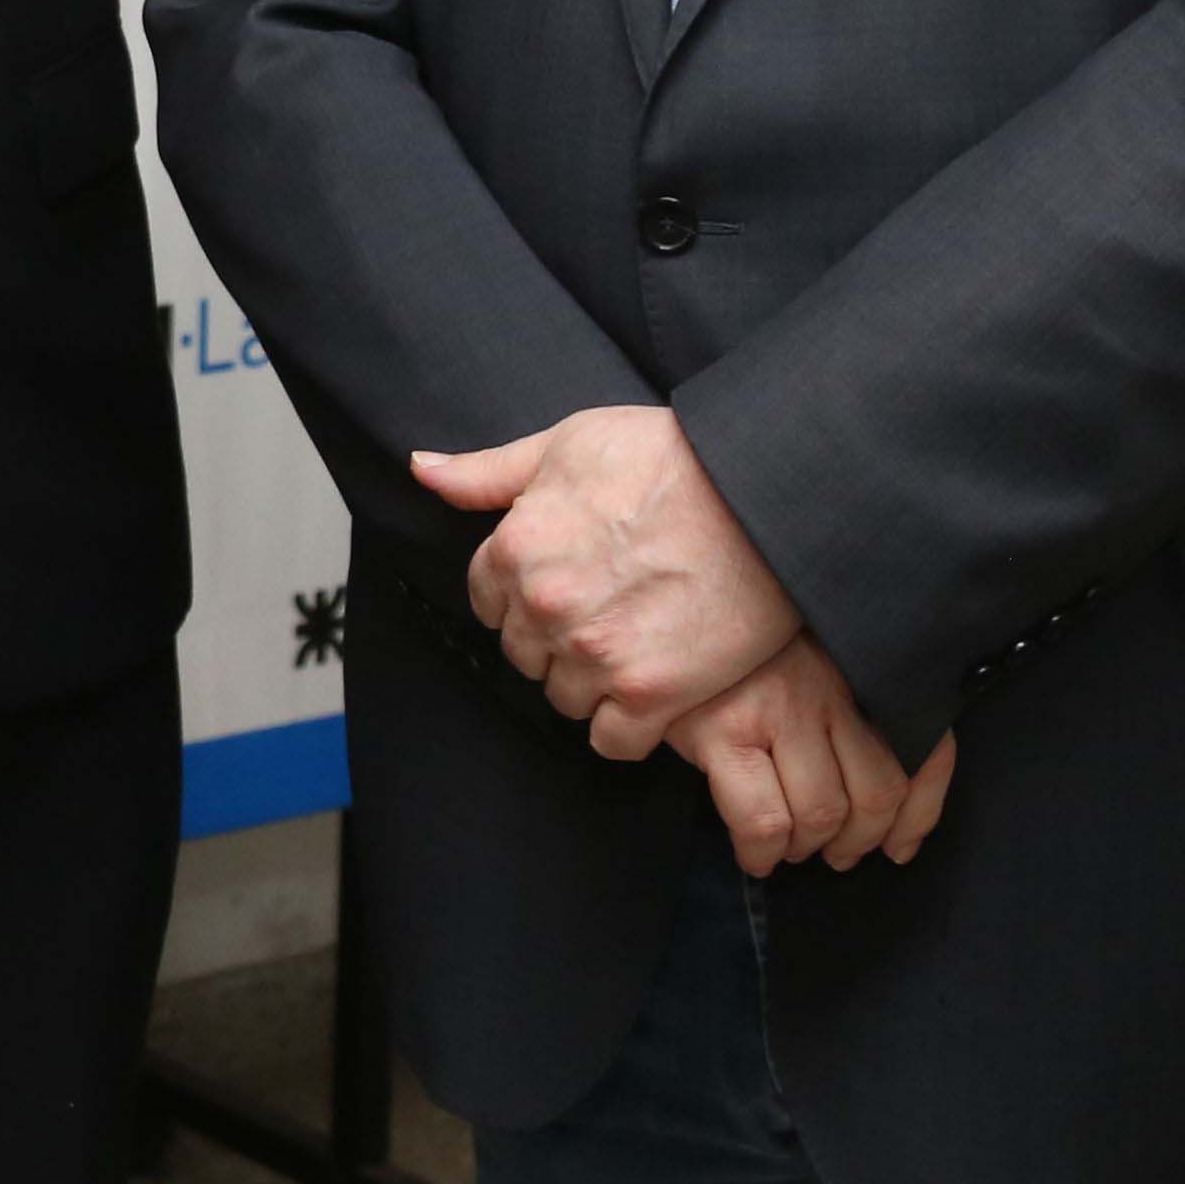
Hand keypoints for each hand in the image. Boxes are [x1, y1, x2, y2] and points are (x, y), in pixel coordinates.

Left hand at [417, 405, 801, 755]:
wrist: (762, 491)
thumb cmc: (669, 457)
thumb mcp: (567, 443)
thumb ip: (488, 472)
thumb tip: (422, 468)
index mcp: (516, 547)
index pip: (487, 600)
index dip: (522, 597)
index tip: (562, 590)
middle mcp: (545, 606)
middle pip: (524, 653)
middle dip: (554, 640)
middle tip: (606, 616)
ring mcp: (596, 654)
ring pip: (564, 698)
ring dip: (591, 683)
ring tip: (635, 647)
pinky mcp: (652, 694)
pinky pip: (612, 740)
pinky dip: (628, 726)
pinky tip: (653, 692)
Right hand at [663, 637, 959, 874]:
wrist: (653, 623)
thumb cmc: (730, 655)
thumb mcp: (801, 663)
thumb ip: (842, 707)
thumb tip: (882, 799)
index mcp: (851, 671)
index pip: (924, 747)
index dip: (921, 813)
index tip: (900, 845)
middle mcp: (824, 687)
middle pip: (877, 794)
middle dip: (859, 842)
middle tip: (836, 853)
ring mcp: (775, 710)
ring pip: (824, 814)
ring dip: (807, 849)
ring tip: (787, 847)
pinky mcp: (722, 733)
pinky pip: (765, 822)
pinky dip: (763, 853)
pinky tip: (754, 853)